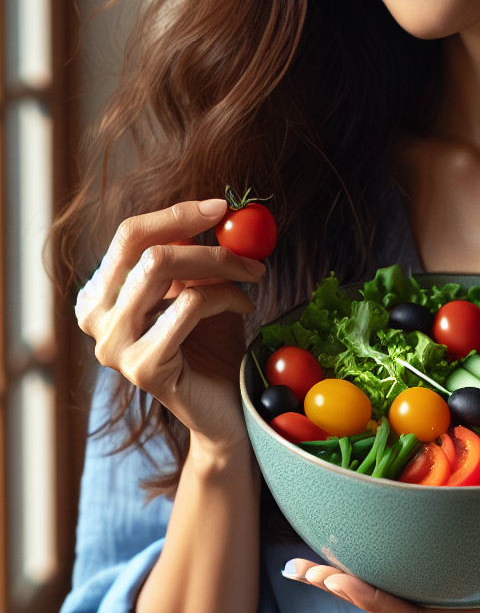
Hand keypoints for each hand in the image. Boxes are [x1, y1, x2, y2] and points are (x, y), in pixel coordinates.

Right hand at [75, 198, 265, 448]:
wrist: (225, 405)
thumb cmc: (212, 342)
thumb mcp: (199, 287)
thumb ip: (194, 254)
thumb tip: (217, 210)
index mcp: (101, 293)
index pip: (130, 235)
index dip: (176, 214)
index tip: (221, 207)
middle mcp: (96, 318)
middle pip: (146, 250)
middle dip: (206, 243)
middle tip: (250, 253)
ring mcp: (113, 346)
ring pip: (163, 269)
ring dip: (222, 267)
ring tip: (251, 279)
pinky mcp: (142, 367)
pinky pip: (189, 305)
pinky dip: (226, 297)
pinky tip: (244, 309)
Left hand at [282, 519, 479, 612]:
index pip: (421, 612)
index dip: (374, 598)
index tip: (333, 577)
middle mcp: (479, 601)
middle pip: (400, 603)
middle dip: (349, 586)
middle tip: (300, 565)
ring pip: (409, 587)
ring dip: (363, 574)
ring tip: (319, 557)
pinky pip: (431, 567)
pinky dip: (395, 555)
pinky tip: (379, 537)